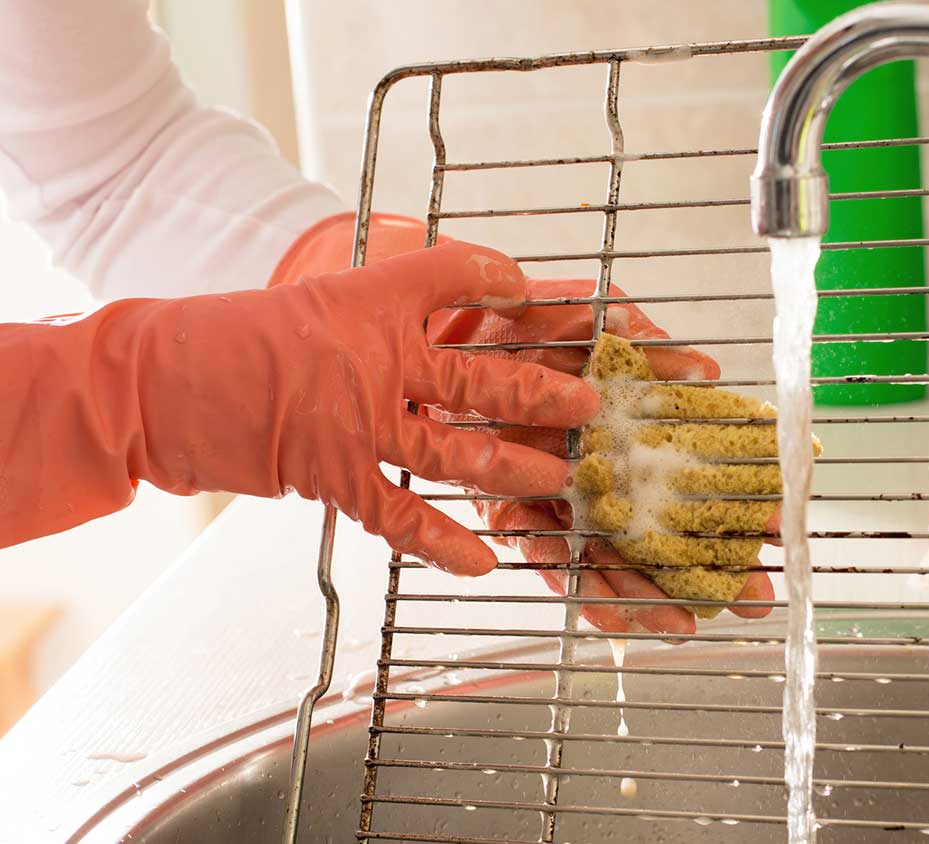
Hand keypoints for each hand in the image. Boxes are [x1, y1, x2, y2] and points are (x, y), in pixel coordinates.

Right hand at [136, 243, 597, 573]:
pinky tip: (486, 562)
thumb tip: (431, 325)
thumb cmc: (229, 338)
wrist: (160, 381)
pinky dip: (446, 543)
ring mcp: (361, 419)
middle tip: (590, 406)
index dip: (499, 278)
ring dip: (516, 468)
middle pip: (482, 377)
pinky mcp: (336, 473)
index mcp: (370, 299)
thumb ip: (377, 311)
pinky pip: (405, 516)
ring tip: (560, 479)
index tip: (535, 288)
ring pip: (460, 450)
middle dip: (543, 394)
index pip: (451, 274)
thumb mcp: (313, 303)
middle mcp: (377, 357)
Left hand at [426, 278, 776, 634]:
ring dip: (653, 591)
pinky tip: (622, 615)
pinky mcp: (507, 510)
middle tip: (754, 591)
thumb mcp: (578, 314)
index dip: (727, 495)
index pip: (680, 468)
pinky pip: (551, 557)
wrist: (428, 328)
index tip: (773, 522)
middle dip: (705, 560)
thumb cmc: (502, 320)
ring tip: (693, 618)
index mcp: (615, 423)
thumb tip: (702, 366)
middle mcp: (591, 464)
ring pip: (610, 554)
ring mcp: (555, 493)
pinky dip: (587, 588)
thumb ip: (636, 340)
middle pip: (654, 521)